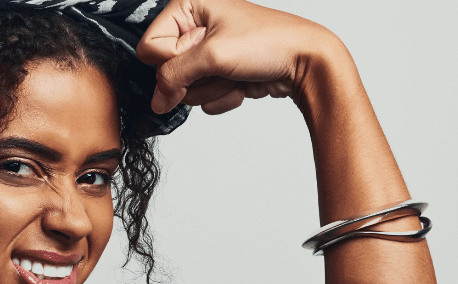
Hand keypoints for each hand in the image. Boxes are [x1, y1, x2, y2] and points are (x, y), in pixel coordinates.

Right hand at [136, 0, 340, 114]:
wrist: (305, 62)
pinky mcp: (221, 73)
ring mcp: (209, 52)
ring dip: (213, 88)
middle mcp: (196, 26)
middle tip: (222, 67)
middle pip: (168, 71)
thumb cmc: (268, 43)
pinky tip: (243, 83)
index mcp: (189, 6)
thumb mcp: (213, 56)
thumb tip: (156, 101)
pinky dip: (224, 96)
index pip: (152, 47)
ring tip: (236, 73)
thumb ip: (174, 77)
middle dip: (197, 77)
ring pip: (186, 88)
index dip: (171, 61)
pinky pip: (205, 97)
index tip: (198, 59)